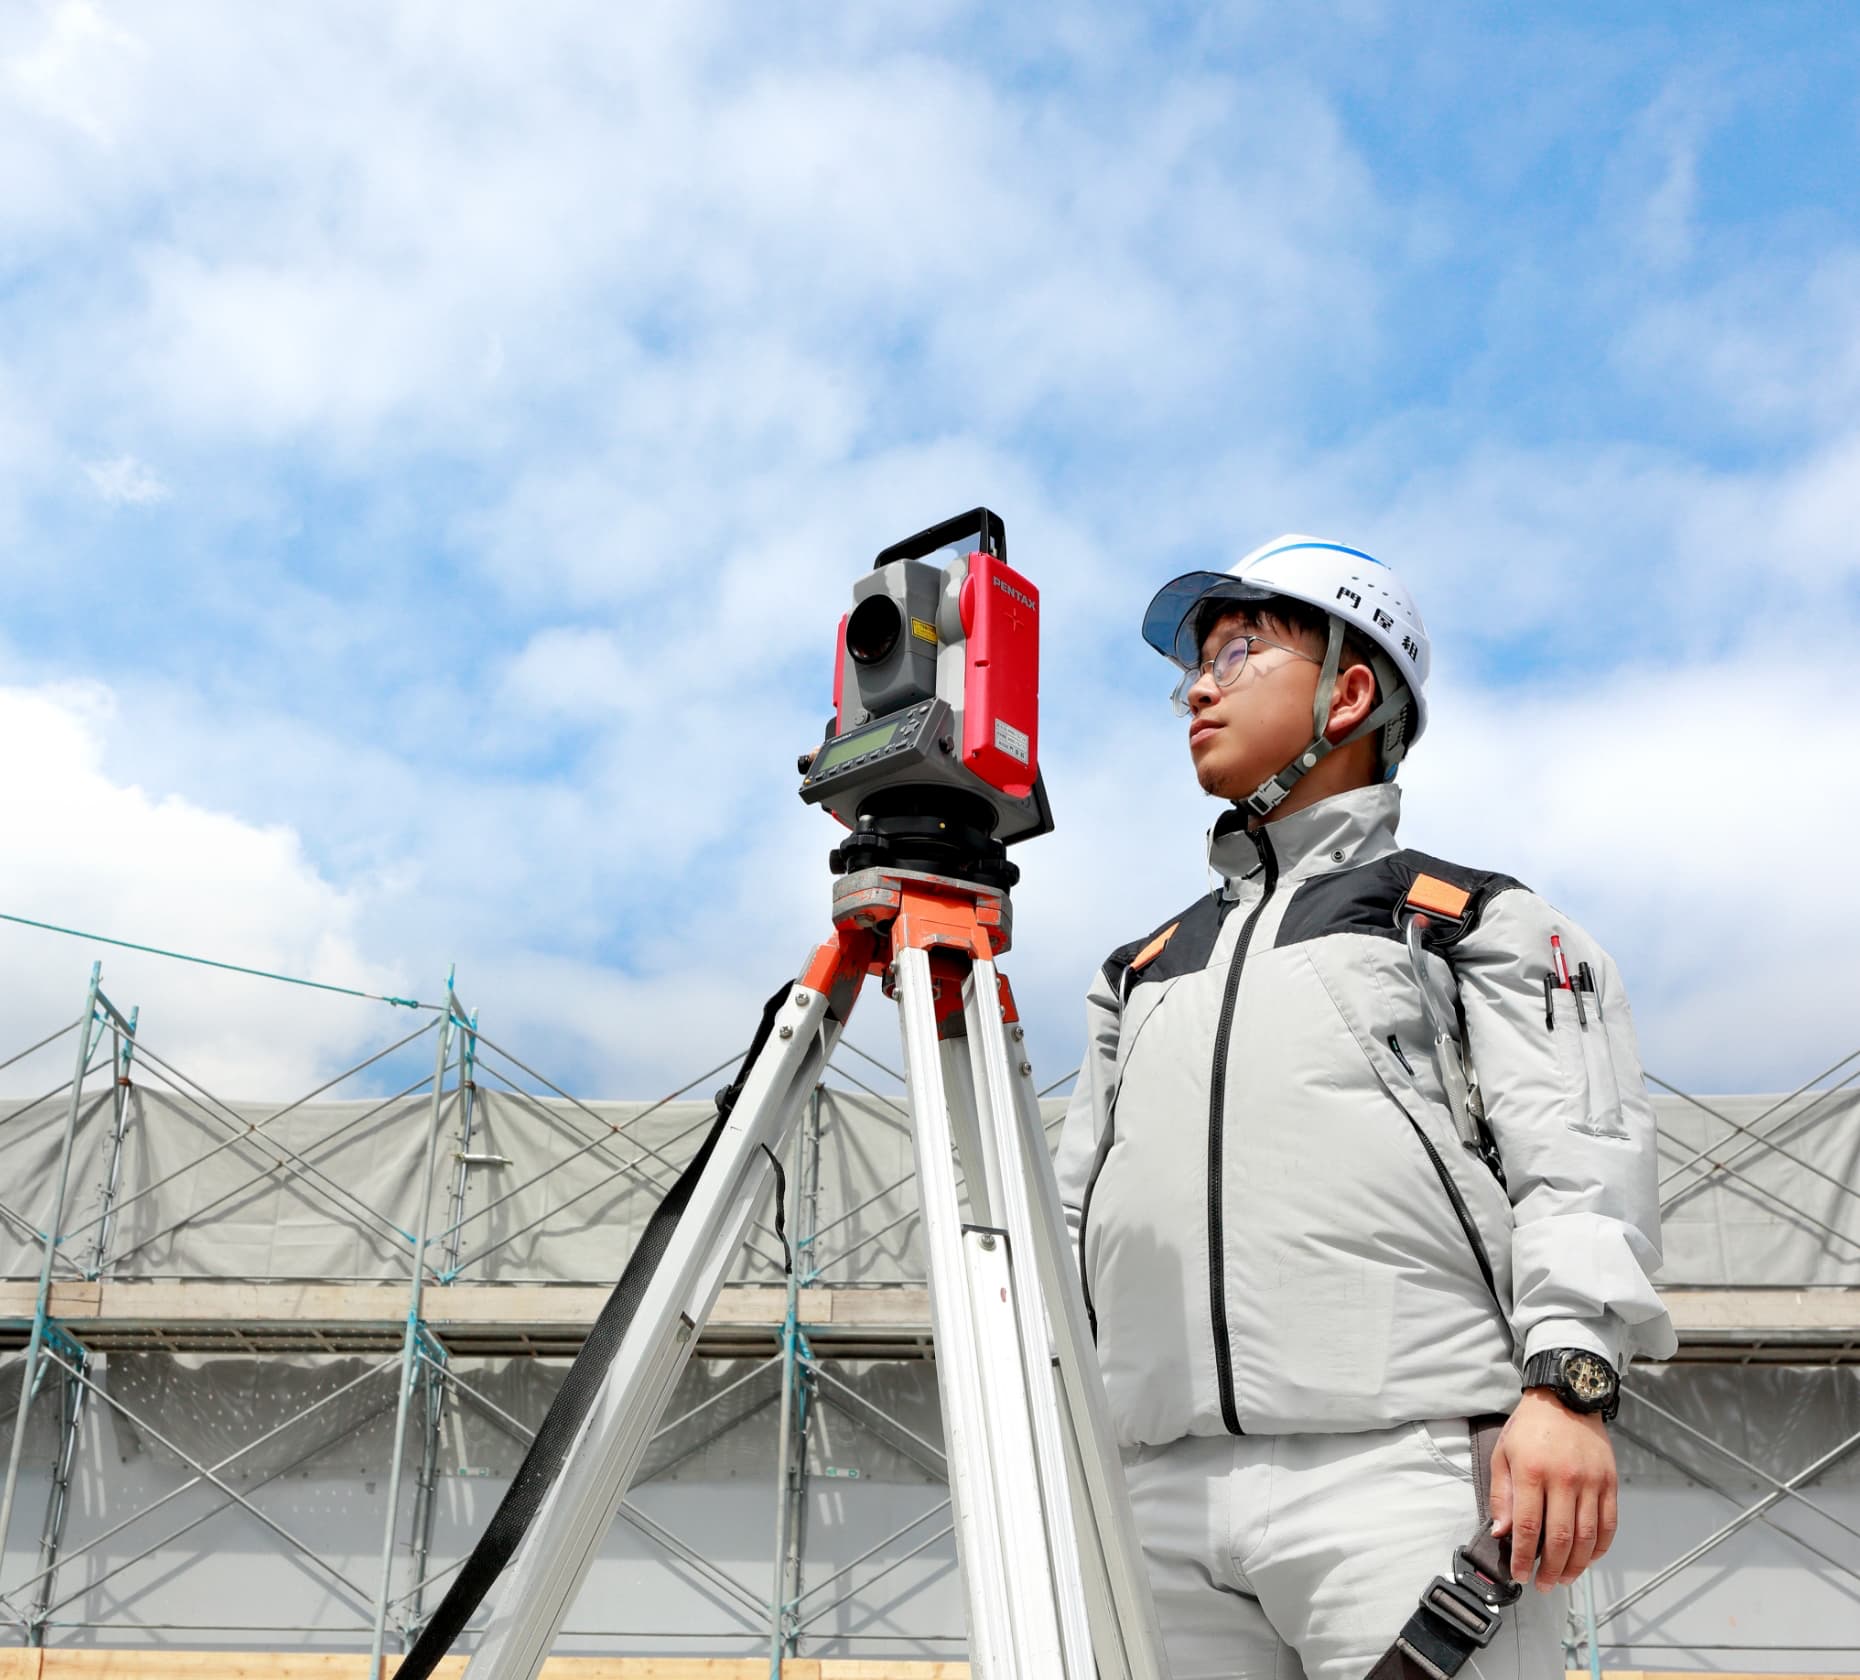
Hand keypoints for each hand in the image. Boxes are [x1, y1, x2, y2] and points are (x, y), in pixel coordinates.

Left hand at [1488, 1388, 1617, 1590]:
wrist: (1565, 1398)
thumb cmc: (1529, 1426)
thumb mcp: (1503, 1454)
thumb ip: (1501, 1495)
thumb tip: (1502, 1532)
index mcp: (1532, 1472)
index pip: (1528, 1526)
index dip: (1524, 1557)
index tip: (1520, 1574)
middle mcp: (1564, 1479)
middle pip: (1561, 1538)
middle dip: (1551, 1569)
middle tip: (1543, 1585)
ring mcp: (1591, 1482)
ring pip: (1587, 1537)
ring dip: (1576, 1565)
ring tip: (1564, 1579)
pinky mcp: (1610, 1483)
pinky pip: (1609, 1524)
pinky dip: (1600, 1548)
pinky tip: (1588, 1559)